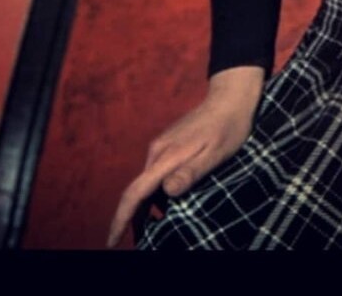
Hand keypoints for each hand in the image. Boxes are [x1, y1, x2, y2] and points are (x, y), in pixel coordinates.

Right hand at [106, 65, 264, 248]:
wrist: (229, 99)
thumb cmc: (228, 128)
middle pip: (138, 191)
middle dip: (133, 218)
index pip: (135, 192)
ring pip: (147, 183)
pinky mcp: (167, 144)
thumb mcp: (215, 154)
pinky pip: (155, 173)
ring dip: (146, 206)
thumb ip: (191, 172)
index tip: (112, 242)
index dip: (122, 219)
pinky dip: (156, 193)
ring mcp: (161, 146)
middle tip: (142, 241)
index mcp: (166, 156)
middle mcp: (157, 151)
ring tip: (155, 228)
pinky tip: (168, 203)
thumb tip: (167, 191)